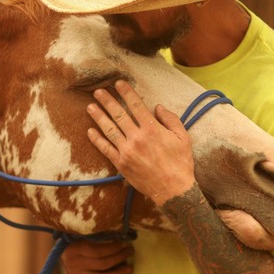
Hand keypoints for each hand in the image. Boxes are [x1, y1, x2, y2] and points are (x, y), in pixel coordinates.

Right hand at [60, 239, 133, 273]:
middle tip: (130, 251)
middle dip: (119, 258)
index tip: (125, 243)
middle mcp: (75, 265)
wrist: (60, 249)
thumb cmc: (75, 237)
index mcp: (74, 250)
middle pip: (102, 265)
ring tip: (129, 268)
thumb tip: (119, 234)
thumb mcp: (81, 233)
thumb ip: (95, 234)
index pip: (98, 251)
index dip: (114, 248)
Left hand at [87, 80, 195, 205]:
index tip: (118, 83)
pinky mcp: (121, 164)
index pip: (136, 105)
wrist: (173, 190)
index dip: (126, 93)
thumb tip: (157, 107)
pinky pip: (106, 149)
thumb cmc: (180, 162)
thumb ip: (170, 119)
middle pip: (119, 115)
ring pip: (109, 129)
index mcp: (152, 129)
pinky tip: (90, 131)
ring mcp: (127, 151)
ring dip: (98, 117)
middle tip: (98, 91)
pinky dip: (97, 139)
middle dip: (107, 101)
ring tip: (90, 106)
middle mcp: (137, 138)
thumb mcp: (182, 137)